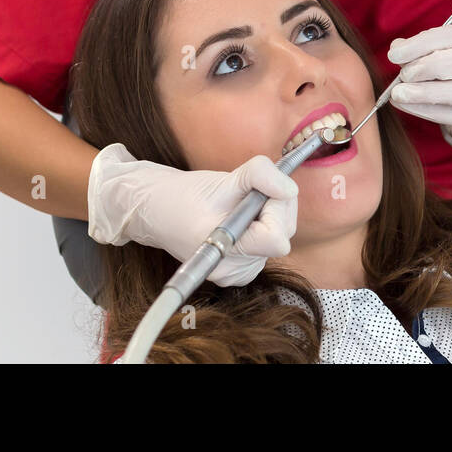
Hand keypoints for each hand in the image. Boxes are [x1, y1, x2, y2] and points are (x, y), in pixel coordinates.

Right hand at [87, 144, 298, 286]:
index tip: (260, 191)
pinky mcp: (241, 272)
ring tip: (239, 206)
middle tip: (249, 193)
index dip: (275, 208)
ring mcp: (237, 275)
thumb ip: (260, 176)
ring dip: (268, 215)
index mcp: (226, 251)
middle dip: (274, 206)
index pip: (276, 239)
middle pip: (282, 235)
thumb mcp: (224, 179)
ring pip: (279, 238)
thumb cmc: (186, 196)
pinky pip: (268, 245)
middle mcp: (234, 270)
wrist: (159, 211)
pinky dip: (261, 227)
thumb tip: (291, 188)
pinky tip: (240, 220)